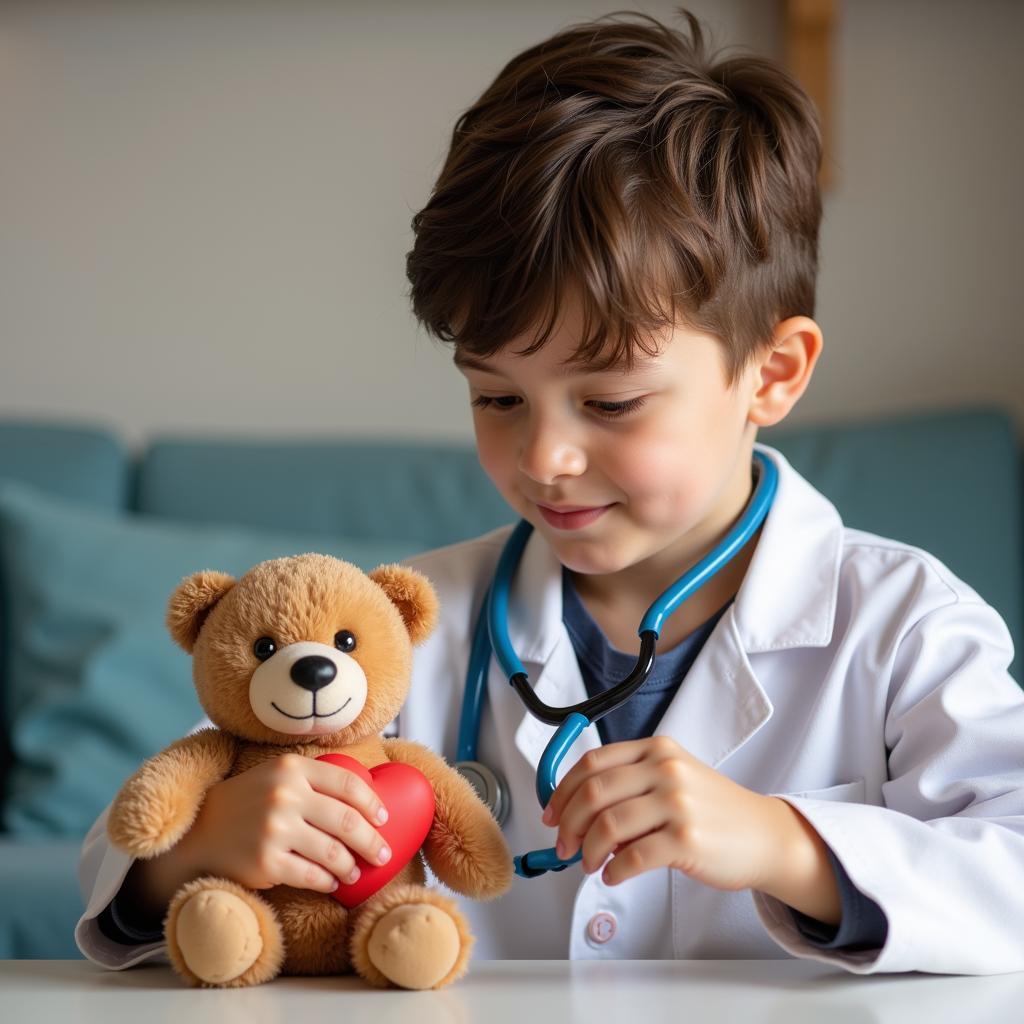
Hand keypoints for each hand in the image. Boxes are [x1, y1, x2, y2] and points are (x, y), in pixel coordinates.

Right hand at [124, 753, 393, 917]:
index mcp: (291, 768)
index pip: (347, 784)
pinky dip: (328, 881)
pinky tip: (332, 882)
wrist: (199, 832)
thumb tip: (366, 798)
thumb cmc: (249, 801)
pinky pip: (312, 876)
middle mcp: (284, 796)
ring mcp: (274, 830)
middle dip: (372, 841)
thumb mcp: (277, 774)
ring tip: (355, 871)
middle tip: (383, 854)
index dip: (372, 803)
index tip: (383, 819)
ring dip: (351, 866)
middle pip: (347, 821)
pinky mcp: (266, 863)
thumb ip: (314, 778)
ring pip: (334, 853)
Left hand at [541, 736, 836, 918]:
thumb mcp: (673, 778)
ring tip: (590, 863)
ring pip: (607, 825)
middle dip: (567, 824)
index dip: (562, 790)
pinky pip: (632, 857)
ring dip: (587, 851)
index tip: (550, 812)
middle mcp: (665, 769)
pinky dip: (614, 870)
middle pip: (593, 793)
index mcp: (656, 749)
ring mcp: (677, 803)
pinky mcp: (686, 839)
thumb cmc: (713, 810)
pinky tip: (614, 874)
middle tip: (563, 845)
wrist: (764, 835)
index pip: (592, 763)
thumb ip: (629, 785)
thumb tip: (574, 811)